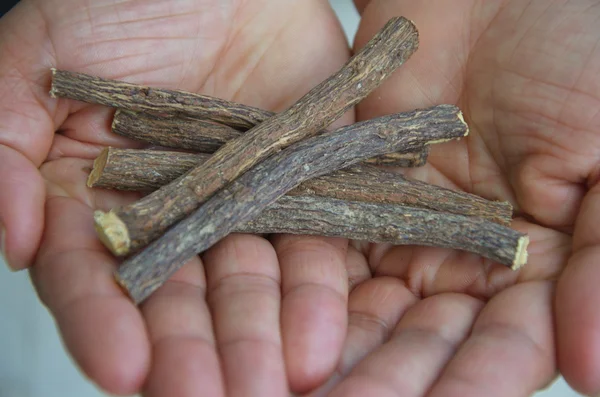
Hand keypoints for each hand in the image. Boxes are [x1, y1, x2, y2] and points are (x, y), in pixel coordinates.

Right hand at [0, 0, 353, 394]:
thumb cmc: (126, 1)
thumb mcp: (39, 58)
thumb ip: (6, 144)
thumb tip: (13, 240)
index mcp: (101, 197)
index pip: (95, 276)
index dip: (105, 323)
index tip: (124, 372)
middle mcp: (174, 214)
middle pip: (180, 297)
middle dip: (194, 353)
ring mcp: (243, 204)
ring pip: (251, 284)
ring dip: (261, 338)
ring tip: (276, 384)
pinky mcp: (304, 187)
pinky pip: (315, 245)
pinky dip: (318, 292)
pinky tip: (321, 339)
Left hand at [301, 1, 599, 395]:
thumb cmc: (579, 51)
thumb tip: (594, 366)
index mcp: (536, 264)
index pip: (501, 347)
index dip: (470, 385)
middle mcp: (461, 257)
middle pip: (422, 339)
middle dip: (388, 381)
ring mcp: (401, 228)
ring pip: (365, 307)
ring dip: (335, 352)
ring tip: (295, 392)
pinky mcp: (347, 193)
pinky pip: (322, 249)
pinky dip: (301, 289)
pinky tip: (279, 329)